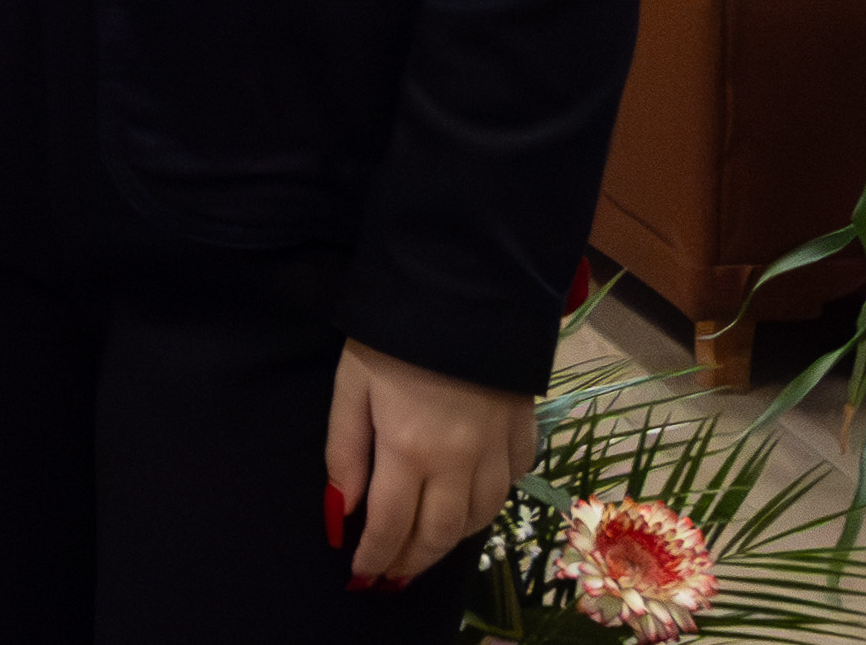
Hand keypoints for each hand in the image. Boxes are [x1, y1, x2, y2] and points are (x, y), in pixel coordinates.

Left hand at [326, 338, 534, 590]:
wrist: (464, 289)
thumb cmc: (392, 336)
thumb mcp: (350, 387)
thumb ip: (345, 453)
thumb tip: (341, 513)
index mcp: (410, 451)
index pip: (392, 526)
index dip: (376, 557)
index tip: (362, 576)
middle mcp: (460, 463)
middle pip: (440, 535)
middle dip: (413, 561)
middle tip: (392, 575)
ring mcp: (498, 451)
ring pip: (479, 519)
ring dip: (450, 540)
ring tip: (425, 546)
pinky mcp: (524, 434)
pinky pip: (510, 486)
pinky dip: (487, 503)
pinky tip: (469, 502)